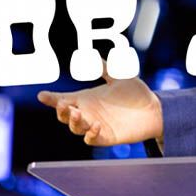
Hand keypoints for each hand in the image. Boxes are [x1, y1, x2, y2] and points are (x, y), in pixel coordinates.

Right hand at [37, 64, 163, 146]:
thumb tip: (92, 56)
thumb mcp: (120, 76)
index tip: (42, 95)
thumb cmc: (135, 93)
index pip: (63, 99)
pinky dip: (91, 134)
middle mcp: (88, 113)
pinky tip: (96, 125)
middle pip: (65, 116)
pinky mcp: (106, 137)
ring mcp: (95, 126)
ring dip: (74, 121)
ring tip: (77, 112)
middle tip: (63, 104)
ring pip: (76, 128)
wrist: (154, 109)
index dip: (51, 98)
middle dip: (60, 111)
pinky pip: (92, 139)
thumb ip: (105, 68)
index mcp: (86, 99)